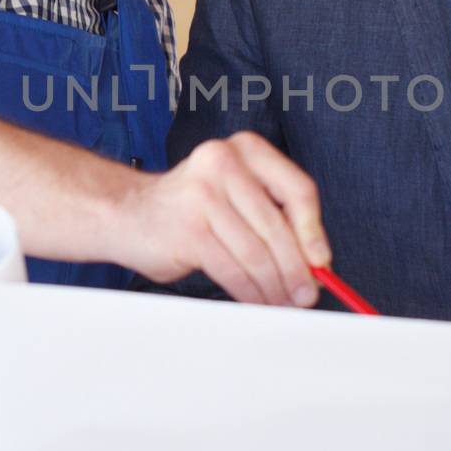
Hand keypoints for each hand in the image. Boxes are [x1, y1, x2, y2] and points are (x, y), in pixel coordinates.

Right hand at [123, 131, 330, 305]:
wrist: (128, 213)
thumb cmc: (190, 208)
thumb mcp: (237, 195)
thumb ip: (274, 217)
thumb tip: (316, 263)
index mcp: (246, 149)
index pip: (297, 190)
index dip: (314, 231)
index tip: (322, 261)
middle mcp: (224, 163)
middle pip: (277, 227)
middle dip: (296, 269)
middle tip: (307, 294)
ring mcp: (203, 195)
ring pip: (256, 253)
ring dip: (274, 286)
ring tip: (282, 302)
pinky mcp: (188, 230)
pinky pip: (231, 269)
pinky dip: (250, 292)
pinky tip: (256, 300)